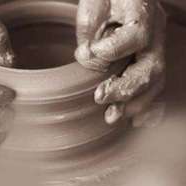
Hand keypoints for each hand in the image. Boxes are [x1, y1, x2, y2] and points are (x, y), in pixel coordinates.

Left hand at [75, 0, 165, 124]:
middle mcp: (155, 32)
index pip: (136, 36)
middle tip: (100, 97)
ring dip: (133, 103)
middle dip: (125, 88)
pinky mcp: (150, 59)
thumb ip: (90, 28)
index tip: (87, 55)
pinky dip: (144, 104)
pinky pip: (154, 85)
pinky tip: (133, 117)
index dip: (111, 51)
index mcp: (142, 12)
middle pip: (151, 67)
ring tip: (112, 115)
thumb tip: (89, 58)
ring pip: (155, 81)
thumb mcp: (93, 4)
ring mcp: (156, 48)